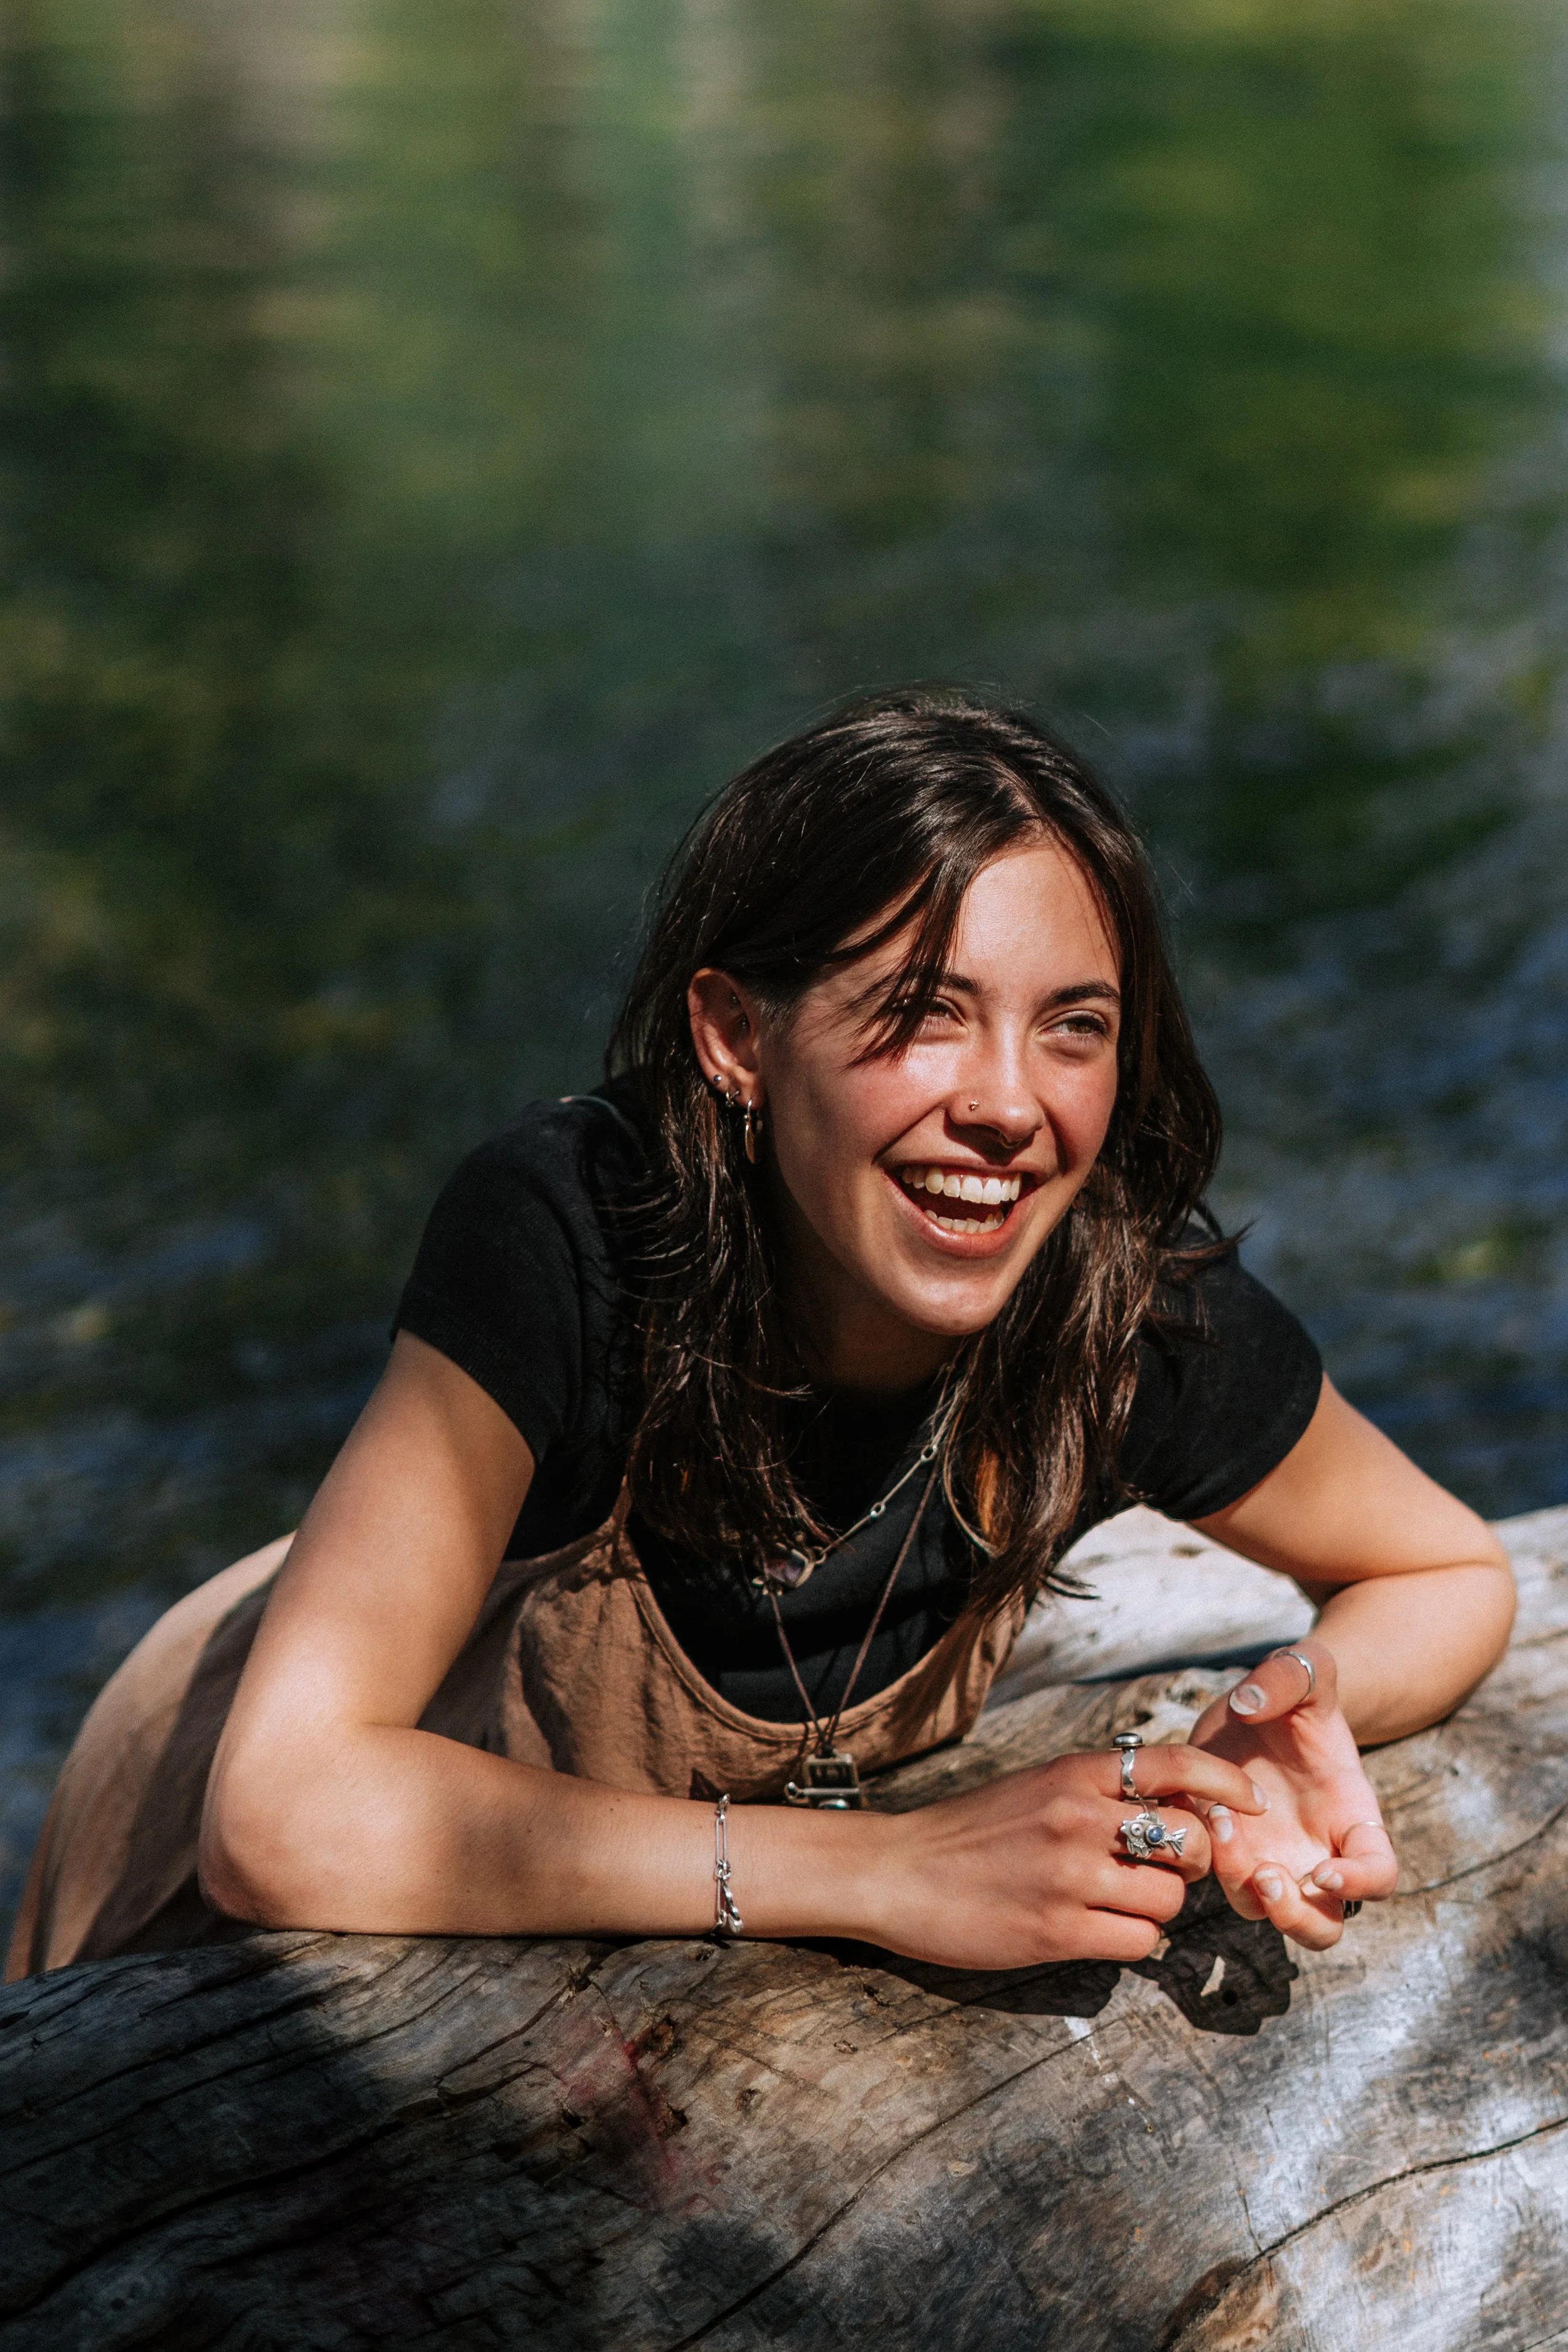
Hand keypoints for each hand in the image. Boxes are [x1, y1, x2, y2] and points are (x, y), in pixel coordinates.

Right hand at [877, 1744, 1268, 1970]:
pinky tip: (1099, 1933)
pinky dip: (1132, 1943)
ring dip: (1155, 1910)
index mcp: (1073, 1773)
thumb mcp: (1036, 1787)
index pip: (1174, 1764)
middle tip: (1163, 1872)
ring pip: (1167, 1901)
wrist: (897, 1872)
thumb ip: (1097, 1792)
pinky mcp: (1058, 1931)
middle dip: (1190, 1864)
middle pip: (1187, 1843)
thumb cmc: (969, 1832)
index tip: (1249, 1803)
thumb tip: (1170, 1806)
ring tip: (1117, 1906)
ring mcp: (1070, 1876)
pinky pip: (1138, 1944)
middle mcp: (1078, 1817)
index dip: (1225, 1783)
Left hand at [1187, 1640, 1398, 1948]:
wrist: (1257, 1702)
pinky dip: (1208, 1861)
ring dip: (1246, 1890)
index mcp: (1351, 1816)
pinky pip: (1220, 1880)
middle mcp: (1315, 1851)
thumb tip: (1250, 1704)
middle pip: (1324, 1926)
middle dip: (1297, 1916)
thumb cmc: (1296, 1693)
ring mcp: (1271, 1857)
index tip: (1323, 1870)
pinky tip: (1198, 1812)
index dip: (1359, 1884)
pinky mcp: (1229, 1852)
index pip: (1379, 1873)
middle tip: (1268, 1874)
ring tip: (1223, 1827)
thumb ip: (1287, 1675)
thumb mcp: (1302, 1669)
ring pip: (1269, 1915)